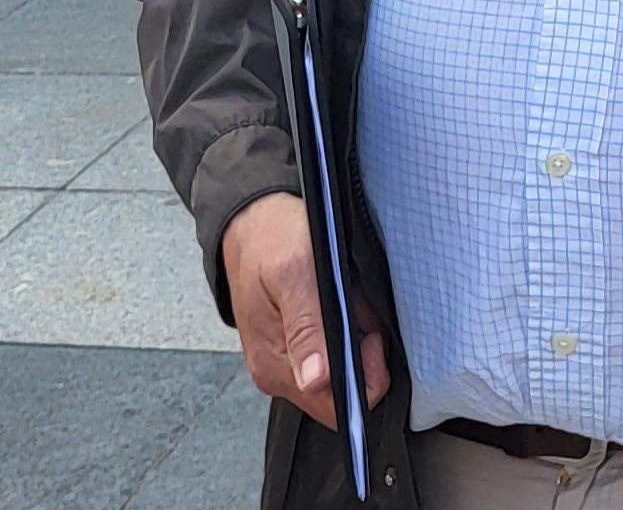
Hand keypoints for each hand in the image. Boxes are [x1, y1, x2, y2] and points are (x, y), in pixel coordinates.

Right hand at [223, 192, 389, 429]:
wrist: (252, 218)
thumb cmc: (271, 238)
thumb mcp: (293, 273)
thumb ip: (306, 328)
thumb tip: (314, 379)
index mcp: (274, 365)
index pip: (334, 405)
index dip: (365, 376)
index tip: (370, 335)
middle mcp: (280, 372)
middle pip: (342, 390)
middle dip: (362, 353)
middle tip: (355, 307)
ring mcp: (289, 360)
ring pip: (344, 369)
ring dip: (357, 336)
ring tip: (345, 298)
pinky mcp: (298, 345)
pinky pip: (336, 351)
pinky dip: (349, 328)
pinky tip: (340, 300)